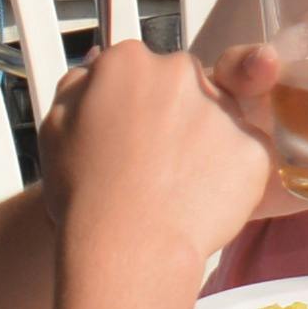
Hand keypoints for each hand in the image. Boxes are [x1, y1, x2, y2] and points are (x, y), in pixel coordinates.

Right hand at [46, 28, 278, 261]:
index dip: (137, 103)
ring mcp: (223, 108)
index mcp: (128, 63)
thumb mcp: (54, 128)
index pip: (141, 67)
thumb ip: (77, 85)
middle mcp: (180, 73)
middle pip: (186, 85)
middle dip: (177, 115)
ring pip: (221, 117)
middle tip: (156, 161)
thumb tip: (94, 68)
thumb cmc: (85, 194)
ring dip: (207, 142)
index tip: (132, 131)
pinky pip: (247, 153)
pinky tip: (202, 198)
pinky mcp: (253, 146)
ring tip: (177, 186)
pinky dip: (233, 174)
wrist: (127, 246)